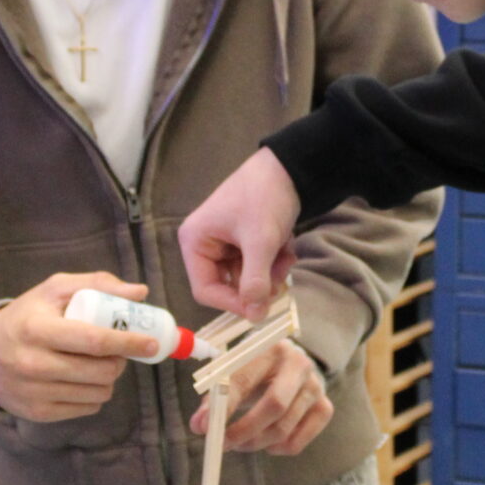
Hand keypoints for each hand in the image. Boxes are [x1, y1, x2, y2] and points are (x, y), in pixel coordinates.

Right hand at [0, 271, 159, 422]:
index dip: (128, 342)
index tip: (152, 342)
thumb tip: (140, 293)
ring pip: (99, 392)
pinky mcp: (38, 414)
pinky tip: (82, 378)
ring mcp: (35, 393)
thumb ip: (97, 284)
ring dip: (109, 377)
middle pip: (101, 371)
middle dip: (121, 360)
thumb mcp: (54, 290)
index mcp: (37, 329)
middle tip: (118, 349)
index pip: (93, 341)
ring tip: (97, 362)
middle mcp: (33, 364)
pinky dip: (94, 393)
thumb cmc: (27, 316)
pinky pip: (87, 408)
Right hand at [180, 148, 299, 317]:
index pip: (204, 289)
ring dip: (270, 273)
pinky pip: (257, 266)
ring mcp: (225, 244)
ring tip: (286, 256)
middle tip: (280, 283)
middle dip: (257, 285)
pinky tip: (287, 246)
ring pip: (246, 278)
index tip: (258, 310)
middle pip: (227, 286)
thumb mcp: (260, 241)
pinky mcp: (243, 242)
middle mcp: (205, 244)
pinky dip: (274, 262)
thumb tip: (254, 316)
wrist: (289, 168)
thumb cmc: (265, 197)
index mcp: (195, 241)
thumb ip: (254, 280)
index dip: (231, 304)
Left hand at [197, 340, 331, 454]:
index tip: (204, 429)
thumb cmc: (254, 367)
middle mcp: (299, 364)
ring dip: (255, 443)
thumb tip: (199, 426)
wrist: (289, 362)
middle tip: (224, 444)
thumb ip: (215, 397)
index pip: (244, 380)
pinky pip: (298, 440)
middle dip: (244, 430)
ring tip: (240, 442)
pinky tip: (267, 442)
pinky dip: (278, 448)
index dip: (222, 408)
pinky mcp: (324, 406)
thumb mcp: (234, 371)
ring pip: (283, 428)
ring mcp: (315, 386)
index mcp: (271, 348)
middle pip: (274, 405)